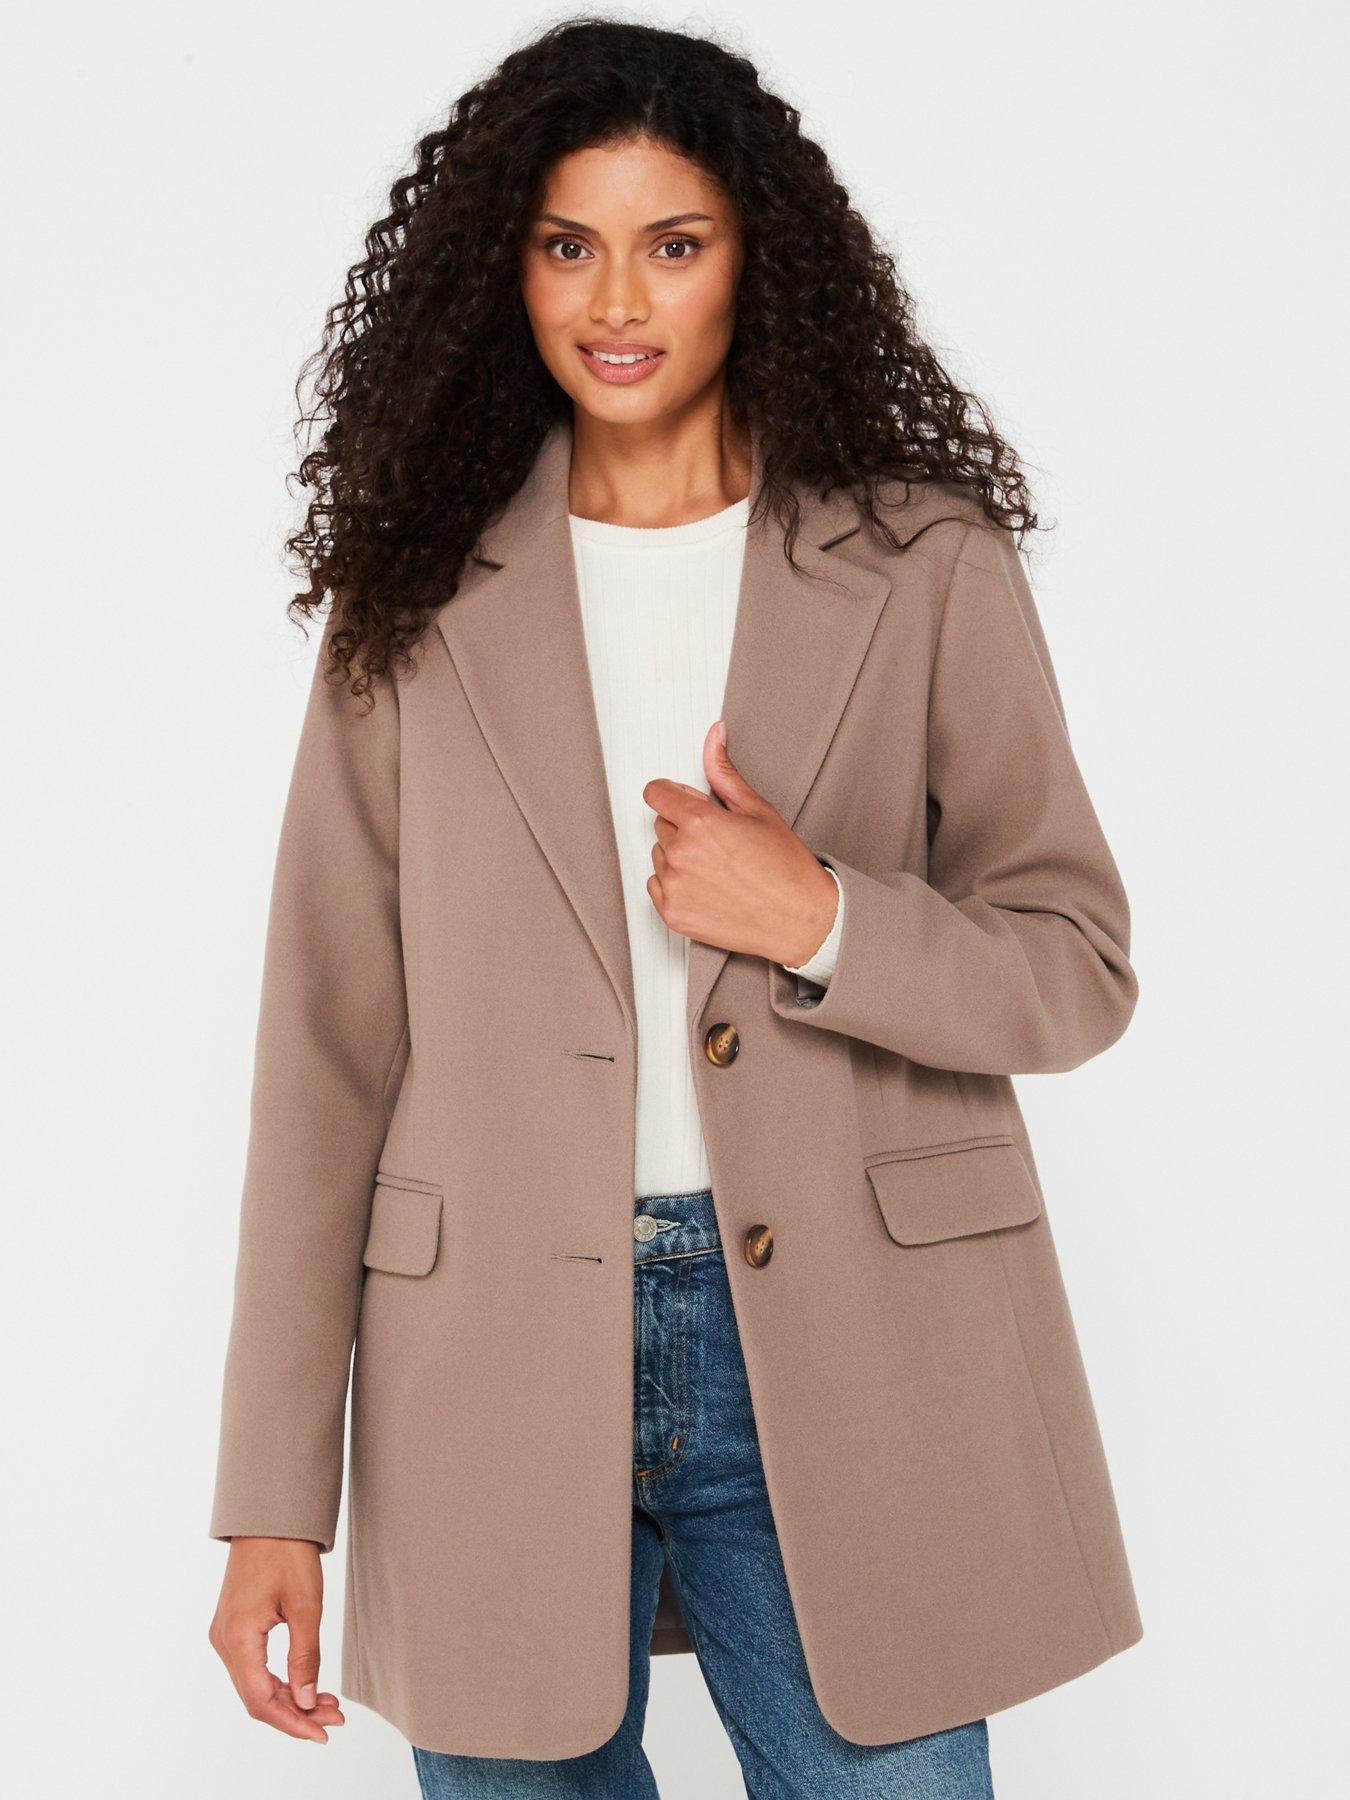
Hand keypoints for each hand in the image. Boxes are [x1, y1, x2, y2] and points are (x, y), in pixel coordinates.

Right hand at [209, 1537, 344, 1743]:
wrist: (270, 1516)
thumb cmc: (288, 1553)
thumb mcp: (306, 1606)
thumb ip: (306, 1658)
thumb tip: (308, 1702)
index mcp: (238, 1639)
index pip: (261, 1701)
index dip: (292, 1723)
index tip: (323, 1733)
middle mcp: (223, 1642)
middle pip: (257, 1697)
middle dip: (297, 1712)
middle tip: (336, 1718)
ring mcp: (225, 1635)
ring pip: (255, 1684)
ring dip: (290, 1698)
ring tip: (329, 1704)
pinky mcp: (233, 1627)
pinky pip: (254, 1667)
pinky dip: (280, 1680)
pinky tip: (306, 1684)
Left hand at [643, 720, 838, 965]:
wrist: (800, 920)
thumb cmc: (786, 866)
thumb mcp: (757, 810)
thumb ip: (724, 772)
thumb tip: (714, 735)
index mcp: (699, 823)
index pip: (656, 793)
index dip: (674, 795)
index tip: (689, 804)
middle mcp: (681, 855)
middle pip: (661, 824)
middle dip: (684, 827)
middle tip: (721, 843)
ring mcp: (674, 887)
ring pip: (659, 856)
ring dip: (679, 857)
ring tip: (719, 868)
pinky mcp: (672, 914)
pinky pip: (657, 886)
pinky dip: (676, 885)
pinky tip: (709, 888)